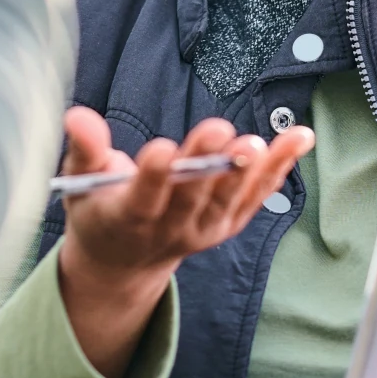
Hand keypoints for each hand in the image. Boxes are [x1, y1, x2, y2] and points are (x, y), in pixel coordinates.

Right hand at [57, 107, 313, 377]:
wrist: (124, 262)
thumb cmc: (99, 210)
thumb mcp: (81, 183)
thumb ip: (85, 149)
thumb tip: (76, 115)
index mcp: (127, 219)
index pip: (143, 199)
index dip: (153, 176)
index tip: (161, 150)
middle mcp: (169, 230)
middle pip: (191, 196)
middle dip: (206, 164)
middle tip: (221, 131)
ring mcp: (203, 230)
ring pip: (228, 200)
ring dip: (248, 171)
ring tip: (260, 142)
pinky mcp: (228, 225)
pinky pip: (257, 196)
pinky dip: (279, 168)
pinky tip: (300, 138)